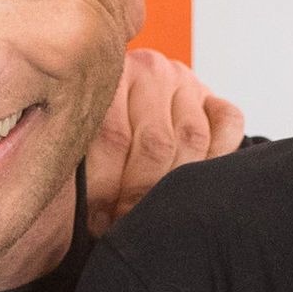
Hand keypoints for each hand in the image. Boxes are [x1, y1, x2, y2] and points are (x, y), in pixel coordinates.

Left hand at [85, 49, 243, 236]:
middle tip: (124, 221)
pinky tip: (195, 178)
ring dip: (176, 184)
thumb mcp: (76, 146)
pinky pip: (229, 123)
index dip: (107, 187)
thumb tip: (63, 209)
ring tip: (154, 210)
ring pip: (192, 138)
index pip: (113, 137)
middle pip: (155, 143)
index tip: (97, 219)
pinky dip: (219, 153)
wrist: (127, 117)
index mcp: (107, 74)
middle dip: (140, 193)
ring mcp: (185, 81)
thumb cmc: (93, 144)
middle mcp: (149, 70)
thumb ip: (74, 162)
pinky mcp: (213, 97)